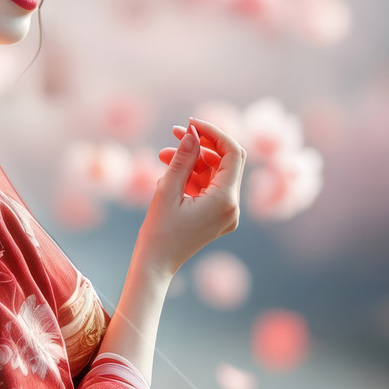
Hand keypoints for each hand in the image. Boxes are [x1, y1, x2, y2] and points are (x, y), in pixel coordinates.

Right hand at [135, 116, 245, 279]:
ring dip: (192, 160)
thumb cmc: (158, 230)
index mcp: (225, 200)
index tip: (190, 124)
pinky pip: (210, 188)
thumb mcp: (167, 190)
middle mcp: (232, 207)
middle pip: (225, 162)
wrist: (156, 264)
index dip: (213, 133)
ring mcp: (227, 213)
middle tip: (175, 133)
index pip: (232, 153)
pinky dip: (192, 176)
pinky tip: (169, 173)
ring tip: (162, 154)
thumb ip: (183, 158)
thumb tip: (193, 132)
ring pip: (215, 174)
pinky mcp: (217, 217)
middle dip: (201, 144)